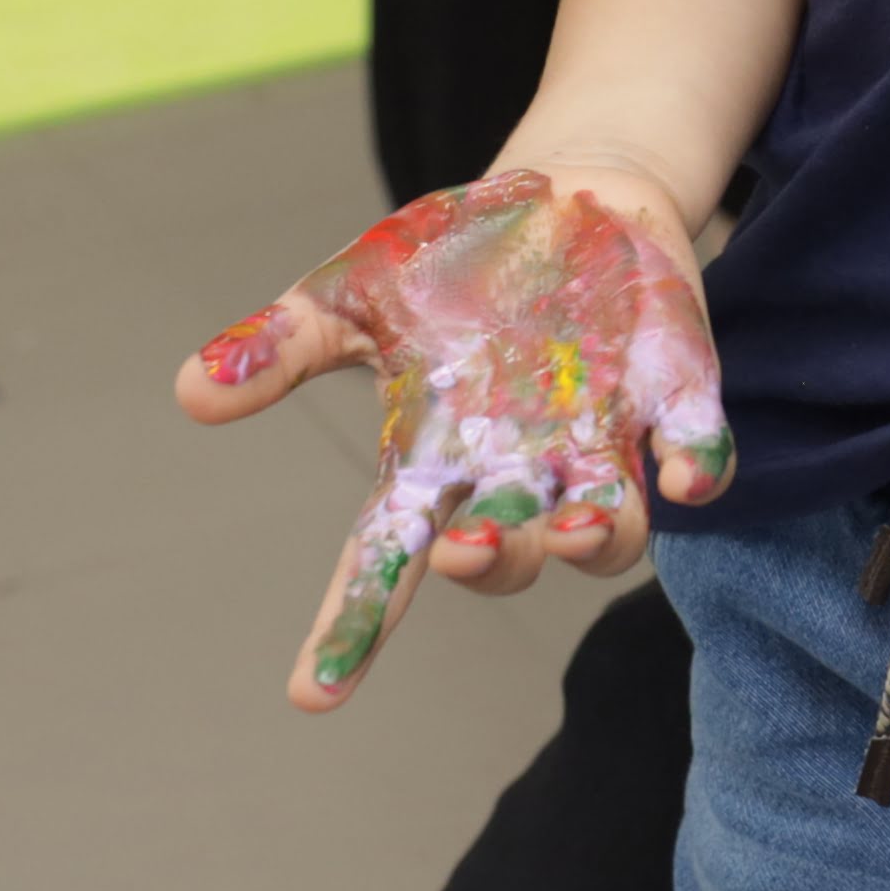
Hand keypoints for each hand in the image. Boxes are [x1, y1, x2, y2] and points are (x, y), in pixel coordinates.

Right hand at [174, 169, 731, 708]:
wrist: (569, 196)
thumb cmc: (452, 263)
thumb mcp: (355, 293)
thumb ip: (284, 346)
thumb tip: (190, 390)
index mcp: (436, 461)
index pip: (387, 560)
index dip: (352, 627)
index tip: (310, 695)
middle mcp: (522, 471)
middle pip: (510, 556)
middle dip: (495, 562)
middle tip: (470, 548)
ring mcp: (604, 441)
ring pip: (611, 532)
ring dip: (596, 538)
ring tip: (575, 526)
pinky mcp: (676, 395)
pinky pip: (699, 451)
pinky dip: (699, 464)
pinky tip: (689, 472)